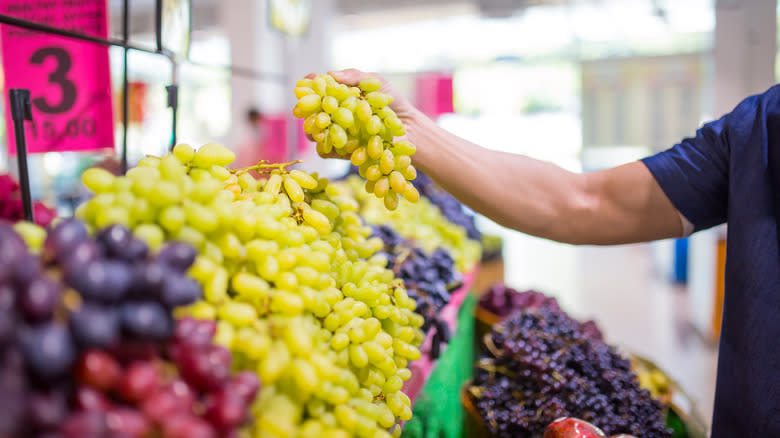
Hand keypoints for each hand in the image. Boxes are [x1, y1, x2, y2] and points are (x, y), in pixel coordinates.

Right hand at [303, 69, 417, 158]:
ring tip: (322, 126)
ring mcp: (337, 134)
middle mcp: (334, 115)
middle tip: (309, 107)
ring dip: (314, 130)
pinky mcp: (342, 152)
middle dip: (307, 109)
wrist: (408, 128)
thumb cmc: (392, 103)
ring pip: (314, 133)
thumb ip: (354, 77)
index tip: (309, 81)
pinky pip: (326, 152)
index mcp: (338, 97)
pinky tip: (335, 143)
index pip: (318, 89)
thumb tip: (331, 74)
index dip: (309, 85)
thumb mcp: (376, 83)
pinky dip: (327, 148)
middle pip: (310, 113)